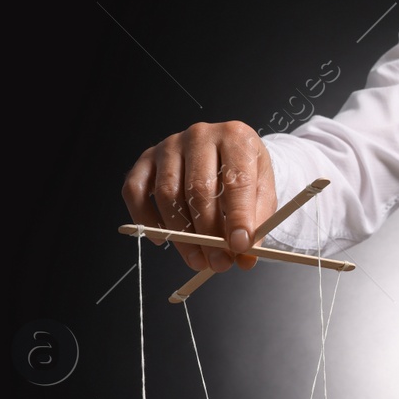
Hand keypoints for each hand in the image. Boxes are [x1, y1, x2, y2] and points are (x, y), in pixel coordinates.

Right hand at [122, 122, 277, 273]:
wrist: (225, 151)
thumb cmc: (244, 173)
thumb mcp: (262, 193)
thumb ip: (257, 223)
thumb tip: (245, 258)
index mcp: (236, 137)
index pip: (236, 180)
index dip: (238, 216)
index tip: (240, 246)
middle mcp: (200, 135)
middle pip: (198, 189)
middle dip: (209, 233)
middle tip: (219, 263)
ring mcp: (169, 145)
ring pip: (168, 194)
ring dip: (182, 234)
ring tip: (198, 260)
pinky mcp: (146, 159)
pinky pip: (135, 192)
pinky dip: (146, 220)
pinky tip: (162, 240)